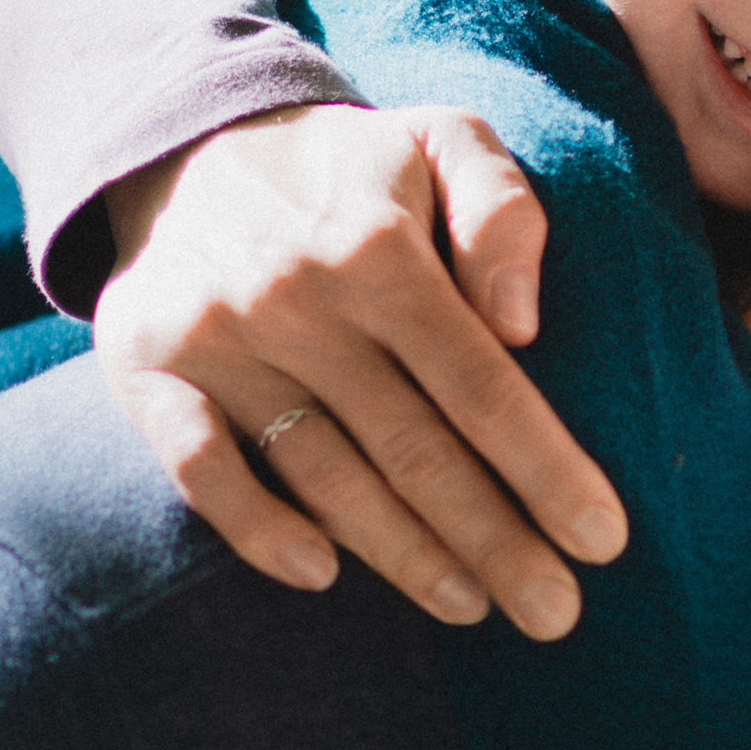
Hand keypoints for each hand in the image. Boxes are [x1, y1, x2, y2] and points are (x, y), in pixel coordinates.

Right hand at [95, 102, 625, 637]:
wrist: (190, 142)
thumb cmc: (355, 163)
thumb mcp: (445, 137)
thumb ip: (502, 208)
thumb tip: (522, 322)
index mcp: (380, 250)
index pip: (482, 385)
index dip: (546, 469)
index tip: (604, 540)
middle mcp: (297, 302)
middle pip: (416, 449)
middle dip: (495, 540)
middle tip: (557, 612)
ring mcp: (217, 342)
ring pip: (325, 476)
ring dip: (404, 556)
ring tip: (475, 607)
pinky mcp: (146, 372)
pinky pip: (202, 471)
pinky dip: (260, 530)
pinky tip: (326, 575)